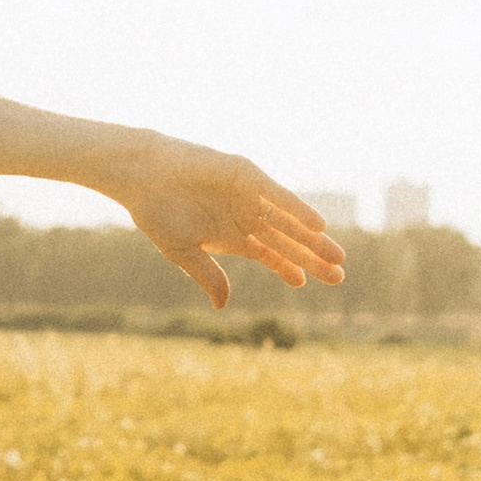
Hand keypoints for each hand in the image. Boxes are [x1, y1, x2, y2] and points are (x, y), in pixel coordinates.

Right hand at [110, 136, 343, 309]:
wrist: (141, 175)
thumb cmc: (157, 212)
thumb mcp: (183, 253)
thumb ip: (207, 276)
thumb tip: (223, 305)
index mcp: (231, 235)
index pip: (269, 254)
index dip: (289, 267)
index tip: (304, 282)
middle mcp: (245, 215)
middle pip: (286, 240)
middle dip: (312, 257)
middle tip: (339, 276)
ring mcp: (248, 194)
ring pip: (288, 220)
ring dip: (311, 237)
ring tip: (336, 256)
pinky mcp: (246, 175)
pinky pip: (277, 194)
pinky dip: (297, 209)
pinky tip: (317, 225)